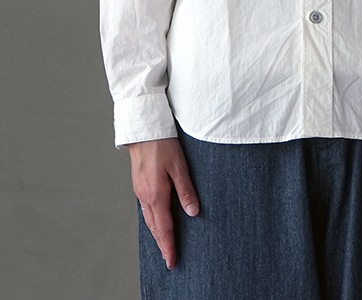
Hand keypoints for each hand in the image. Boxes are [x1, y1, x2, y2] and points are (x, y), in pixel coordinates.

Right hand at [127, 137, 199, 269]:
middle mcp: (145, 196)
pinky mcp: (139, 184)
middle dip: (162, 243)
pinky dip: (151, 220)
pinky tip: (156, 220)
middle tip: (169, 258)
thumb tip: (193, 212)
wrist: (144, 130)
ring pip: (148, 219)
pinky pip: (145, 208)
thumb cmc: (163, 144)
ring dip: (156, 233)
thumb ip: (186, 191)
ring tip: (163, 244)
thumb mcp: (179, 167)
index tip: (172, 261)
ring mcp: (140, 190)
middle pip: (154, 227)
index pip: (163, 228)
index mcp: (156, 194)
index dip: (168, 245)